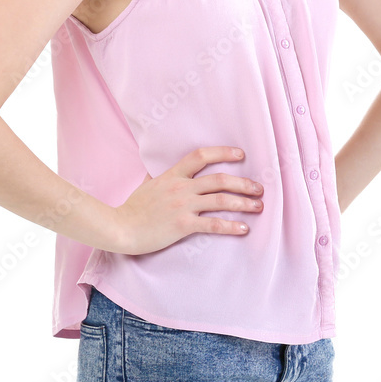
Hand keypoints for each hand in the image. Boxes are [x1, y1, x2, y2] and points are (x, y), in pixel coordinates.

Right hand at [109, 147, 263, 255]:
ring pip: (220, 200)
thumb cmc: (132, 208)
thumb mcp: (146, 185)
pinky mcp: (183, 225)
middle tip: (259, 188)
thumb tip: (159, 171)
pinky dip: (231, 226)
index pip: (201, 156)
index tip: (241, 155)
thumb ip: (158, 177)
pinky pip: (213, 224)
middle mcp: (181, 187)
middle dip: (243, 183)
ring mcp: (183, 206)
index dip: (223, 152)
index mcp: (173, 174)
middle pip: (219, 179)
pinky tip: (244, 229)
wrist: (121, 228)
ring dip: (243, 203)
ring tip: (258, 207)